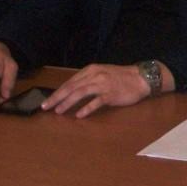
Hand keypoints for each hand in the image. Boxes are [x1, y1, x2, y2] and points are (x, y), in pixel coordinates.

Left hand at [41, 63, 157, 118]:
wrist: (141, 78)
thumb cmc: (121, 77)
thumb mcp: (102, 73)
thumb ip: (88, 80)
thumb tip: (71, 91)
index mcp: (91, 70)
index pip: (70, 81)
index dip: (57, 92)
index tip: (47, 101)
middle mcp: (95, 75)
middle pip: (72, 87)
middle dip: (57, 97)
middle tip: (46, 107)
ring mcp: (103, 84)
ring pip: (81, 93)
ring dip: (68, 102)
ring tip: (59, 111)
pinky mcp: (111, 94)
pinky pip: (96, 102)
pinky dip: (86, 108)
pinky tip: (79, 115)